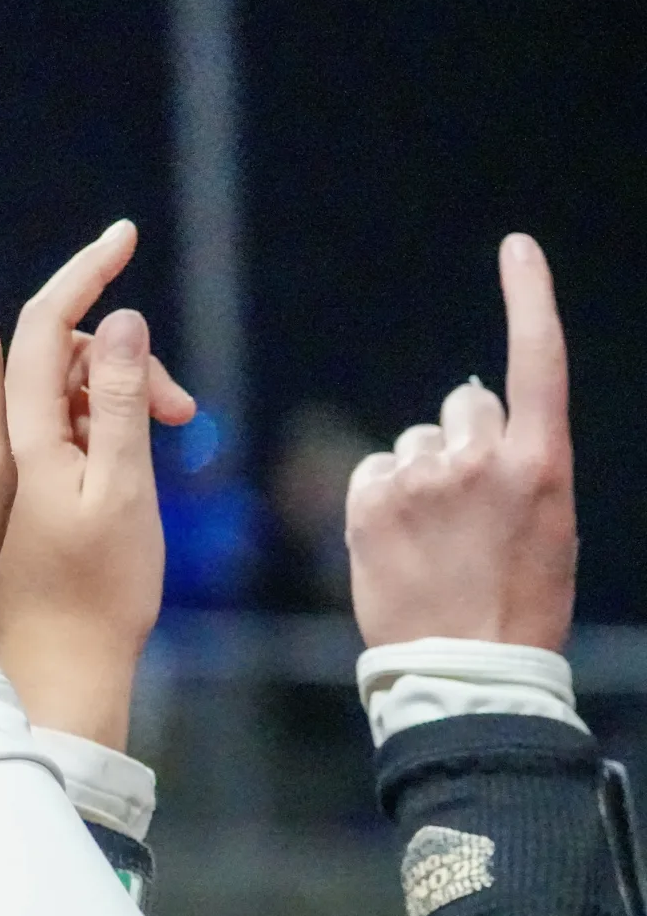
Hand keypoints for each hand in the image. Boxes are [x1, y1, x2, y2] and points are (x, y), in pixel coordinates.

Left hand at [0, 221, 196, 747]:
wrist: (50, 676)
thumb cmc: (92, 595)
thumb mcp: (120, 489)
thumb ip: (113, 401)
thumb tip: (114, 318)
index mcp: (15, 437)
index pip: (40, 327)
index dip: (80, 273)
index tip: (122, 234)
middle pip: (54, 362)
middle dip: (121, 361)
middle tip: (183, 409)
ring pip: (57, 401)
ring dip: (114, 401)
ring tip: (168, 434)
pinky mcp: (5, 503)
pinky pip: (52, 440)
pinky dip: (97, 435)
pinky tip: (133, 468)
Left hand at [347, 233, 575, 651]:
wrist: (468, 666)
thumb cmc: (517, 600)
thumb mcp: (545, 523)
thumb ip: (515, 460)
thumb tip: (471, 413)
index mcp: (541, 461)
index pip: (537, 358)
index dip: (529, 297)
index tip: (516, 249)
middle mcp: (481, 457)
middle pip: (461, 405)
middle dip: (461, 441)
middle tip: (467, 509)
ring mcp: (422, 479)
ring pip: (413, 443)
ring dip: (419, 474)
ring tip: (435, 536)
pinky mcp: (371, 502)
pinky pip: (372, 470)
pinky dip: (380, 495)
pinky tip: (398, 539)